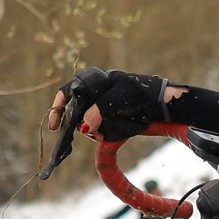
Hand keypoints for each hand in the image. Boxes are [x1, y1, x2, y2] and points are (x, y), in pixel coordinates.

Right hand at [46, 67, 172, 141]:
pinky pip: (100, 130)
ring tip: (103, 134)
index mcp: (94, 82)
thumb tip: (84, 127)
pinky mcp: (112, 120)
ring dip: (94, 131)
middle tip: (84, 133)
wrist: (164, 102)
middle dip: (79, 124)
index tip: (54, 127)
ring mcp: (103, 109)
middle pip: (76, 112)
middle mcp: (96, 95)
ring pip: (88, 124)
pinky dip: (103, 135)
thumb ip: (101, 109)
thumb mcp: (120, 97)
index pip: (67, 92)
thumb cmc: (142, 92)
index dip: (58, 109)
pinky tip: (108, 136)